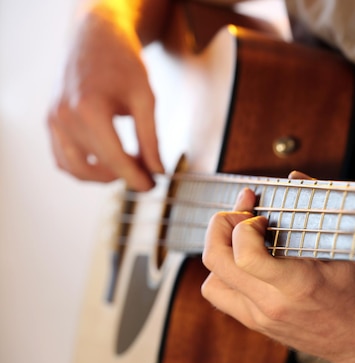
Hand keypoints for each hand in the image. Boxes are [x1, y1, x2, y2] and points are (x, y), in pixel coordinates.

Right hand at [47, 7, 163, 190]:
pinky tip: (107, 160)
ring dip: (101, 176)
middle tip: (146, 173)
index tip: (153, 186)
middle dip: (123, 176)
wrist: (96, 38)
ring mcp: (53, 120)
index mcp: (89, 111)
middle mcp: (65, 118)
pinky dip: (82, 167)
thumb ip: (151, 139)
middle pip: (94, 168)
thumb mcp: (146, 99)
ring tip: (128, 165)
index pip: (115, 160)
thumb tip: (158, 172)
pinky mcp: (50, 121)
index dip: (136, 178)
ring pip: (74, 169)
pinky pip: (62, 158)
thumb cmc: (123, 64)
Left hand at [201, 187, 354, 362]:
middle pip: (216, 263)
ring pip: (212, 285)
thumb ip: (321, 208)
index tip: (261, 216)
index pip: (244, 256)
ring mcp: (263, 320)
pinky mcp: (260, 327)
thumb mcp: (353, 247)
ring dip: (221, 254)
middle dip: (221, 227)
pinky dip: (228, 274)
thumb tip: (294, 178)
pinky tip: (250, 260)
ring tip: (242, 239)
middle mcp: (273, 306)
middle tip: (242, 214)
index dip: (243, 225)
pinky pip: (225, 298)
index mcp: (298, 285)